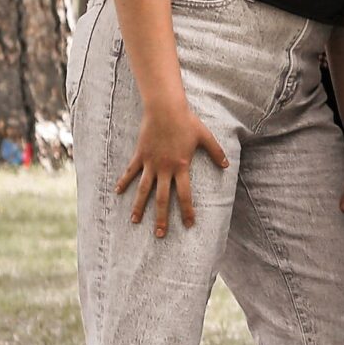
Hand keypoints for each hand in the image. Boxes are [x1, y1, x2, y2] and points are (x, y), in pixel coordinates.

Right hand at [116, 103, 229, 236]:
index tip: (189, 224)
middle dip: (161, 218)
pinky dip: (123, 182)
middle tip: (160, 234)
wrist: (165, 109)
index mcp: (181, 167)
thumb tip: (226, 166)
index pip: (185, 194)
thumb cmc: (187, 122)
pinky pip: (130, 172)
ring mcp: (150, 163)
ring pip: (143, 190)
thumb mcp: (205, 136)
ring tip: (134, 221)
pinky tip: (117, 193)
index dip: (187, 211)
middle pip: (162, 199)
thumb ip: (216, 152)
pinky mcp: (140, 156)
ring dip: (139, 207)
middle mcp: (164, 169)